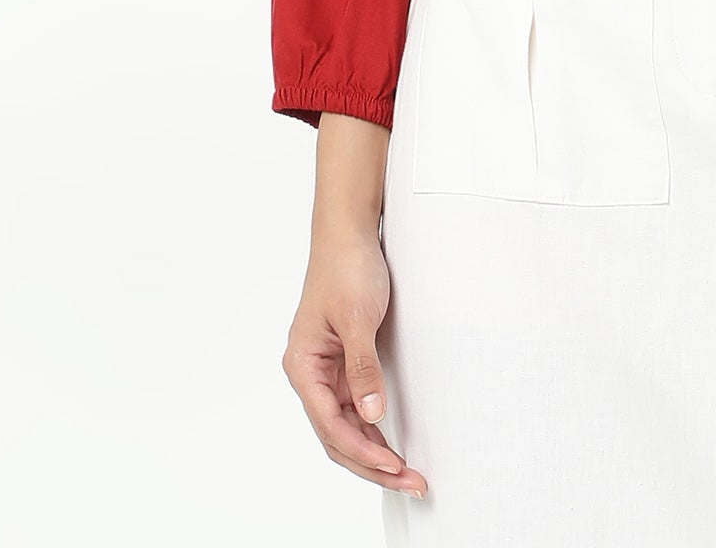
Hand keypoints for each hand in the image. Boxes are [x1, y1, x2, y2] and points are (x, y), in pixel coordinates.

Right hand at [281, 229, 425, 498]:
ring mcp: (328, 371)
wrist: (350, 233)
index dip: (363, 451)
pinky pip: (357, 406)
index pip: (331, 425)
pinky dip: (374, 428)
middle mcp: (311, 374)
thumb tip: (372, 415)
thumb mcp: (357, 317)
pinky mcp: (345, 362)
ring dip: (375, 451)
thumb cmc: (347, 268)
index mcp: (303, 367)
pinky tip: (394, 444)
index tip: (395, 467)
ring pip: (347, 426)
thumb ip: (363, 367)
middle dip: (372, 463)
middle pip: (338, 435)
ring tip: (407, 473)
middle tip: (412, 482)